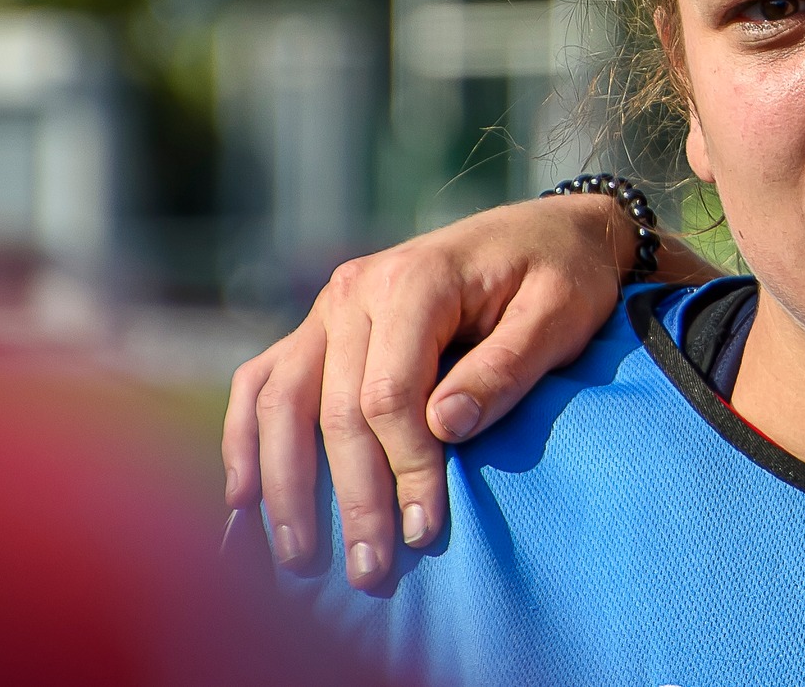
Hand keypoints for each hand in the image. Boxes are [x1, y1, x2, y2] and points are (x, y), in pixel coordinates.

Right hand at [221, 194, 714, 589]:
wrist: (548, 231)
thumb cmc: (562, 275)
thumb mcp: (559, 315)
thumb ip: (506, 367)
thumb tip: (445, 427)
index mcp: (416, 279)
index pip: (389, 393)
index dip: (404, 468)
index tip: (427, 531)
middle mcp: (356, 289)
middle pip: (333, 410)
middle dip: (351, 498)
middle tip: (371, 573)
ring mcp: (330, 307)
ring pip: (283, 404)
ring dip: (286, 487)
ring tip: (299, 562)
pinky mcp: (322, 327)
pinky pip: (264, 382)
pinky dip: (246, 440)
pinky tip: (243, 500)